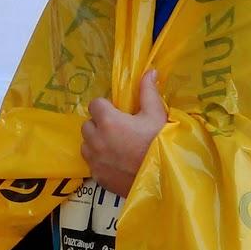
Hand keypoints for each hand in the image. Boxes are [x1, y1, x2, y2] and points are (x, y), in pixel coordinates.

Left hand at [81, 69, 167, 197]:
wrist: (165, 178)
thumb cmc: (160, 143)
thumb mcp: (156, 114)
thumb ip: (148, 92)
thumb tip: (149, 71)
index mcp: (108, 121)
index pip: (95, 104)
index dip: (106, 107)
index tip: (119, 113)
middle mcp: (96, 140)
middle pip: (87, 125)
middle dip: (99, 125)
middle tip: (118, 130)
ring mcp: (95, 160)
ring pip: (86, 145)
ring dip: (96, 142)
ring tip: (115, 146)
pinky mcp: (98, 176)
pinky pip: (91, 163)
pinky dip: (99, 160)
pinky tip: (116, 162)